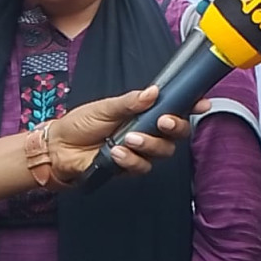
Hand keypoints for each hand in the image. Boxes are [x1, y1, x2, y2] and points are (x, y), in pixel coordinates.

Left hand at [47, 86, 208, 181]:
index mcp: (146, 112)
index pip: (175, 108)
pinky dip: (131, 160)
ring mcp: (141, 150)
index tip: (201, 103)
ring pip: (164, 151)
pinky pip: (143, 166)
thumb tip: (153, 92)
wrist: (59, 149)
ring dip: (149, 144)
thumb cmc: (80, 124)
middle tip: (162, 121)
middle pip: (178, 132)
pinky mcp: (131, 168)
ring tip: (128, 139)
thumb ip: (130, 101)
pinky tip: (116, 153)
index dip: (191, 106)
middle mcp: (148, 131)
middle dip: (175, 126)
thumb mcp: (105, 107)